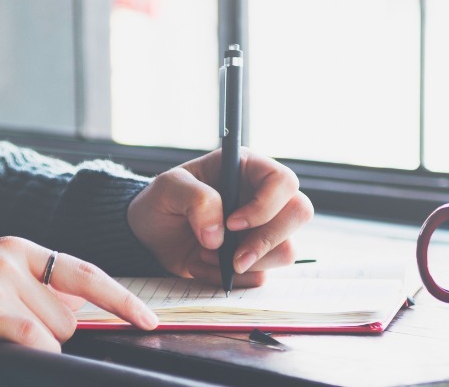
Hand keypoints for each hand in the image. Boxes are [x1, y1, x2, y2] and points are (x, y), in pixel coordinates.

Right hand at [0, 237, 158, 351]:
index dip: (121, 299)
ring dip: (32, 345)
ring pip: (52, 334)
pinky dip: (30, 353)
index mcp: (18, 249)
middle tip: (4, 328)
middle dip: (49, 333)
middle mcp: (10, 260)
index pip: (85, 273)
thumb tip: (78, 313)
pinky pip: (32, 341)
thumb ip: (33, 286)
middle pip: (69, 317)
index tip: (150, 320)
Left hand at [128, 148, 313, 287]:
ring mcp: (263, 230)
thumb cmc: (161, 202)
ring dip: (245, 263)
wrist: (148, 235)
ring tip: (204, 256)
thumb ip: (196, 200)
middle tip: (233, 258)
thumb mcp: (168, 189)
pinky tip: (201, 266)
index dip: (266, 205)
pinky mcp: (255, 258)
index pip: (283, 181)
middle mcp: (264, 198)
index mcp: (248, 169)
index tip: (232, 224)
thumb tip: (219, 235)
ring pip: (287, 251)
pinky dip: (230, 280)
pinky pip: (261, 276)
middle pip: (299, 214)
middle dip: (267, 241)